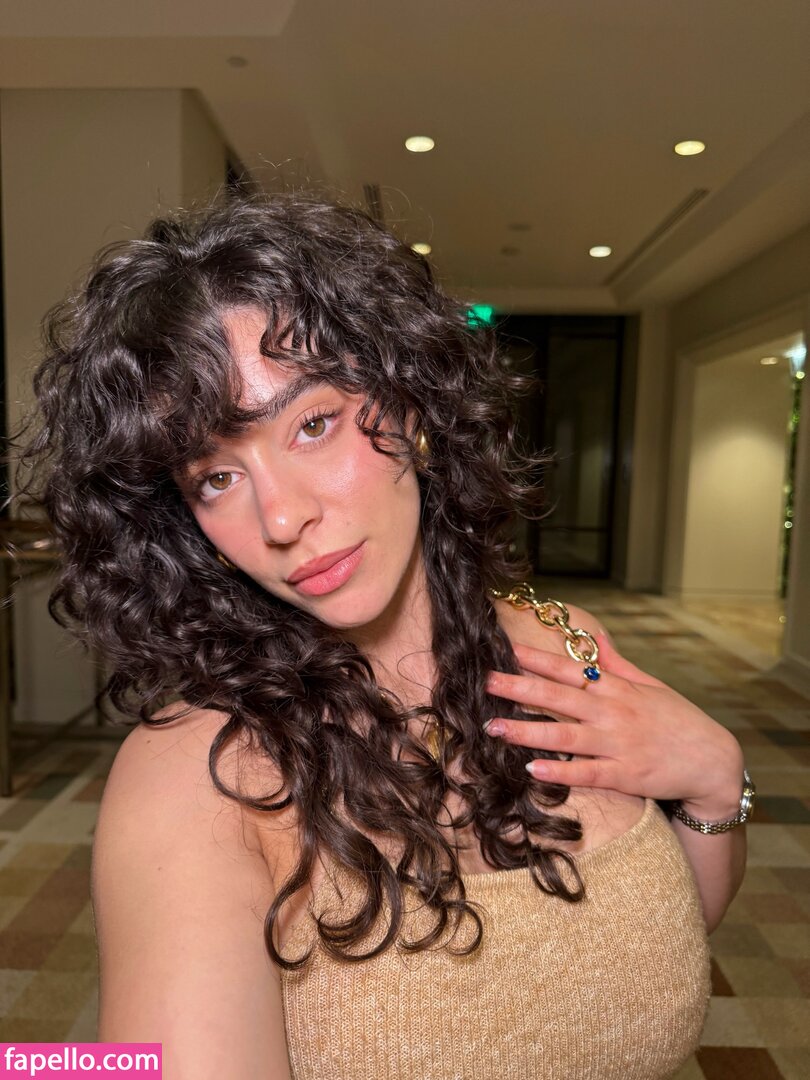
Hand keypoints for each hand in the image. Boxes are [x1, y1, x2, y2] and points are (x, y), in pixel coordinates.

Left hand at [485, 634, 744, 819]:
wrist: (713, 761)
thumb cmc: (679, 721)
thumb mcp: (650, 686)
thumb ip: (617, 665)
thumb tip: (594, 639)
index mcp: (617, 689)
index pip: (569, 670)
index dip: (535, 659)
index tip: (505, 650)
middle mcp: (614, 713)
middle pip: (558, 698)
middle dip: (518, 690)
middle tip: (484, 683)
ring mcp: (619, 745)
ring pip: (565, 737)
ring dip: (526, 733)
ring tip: (494, 730)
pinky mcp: (626, 776)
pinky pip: (587, 774)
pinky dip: (560, 772)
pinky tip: (532, 769)